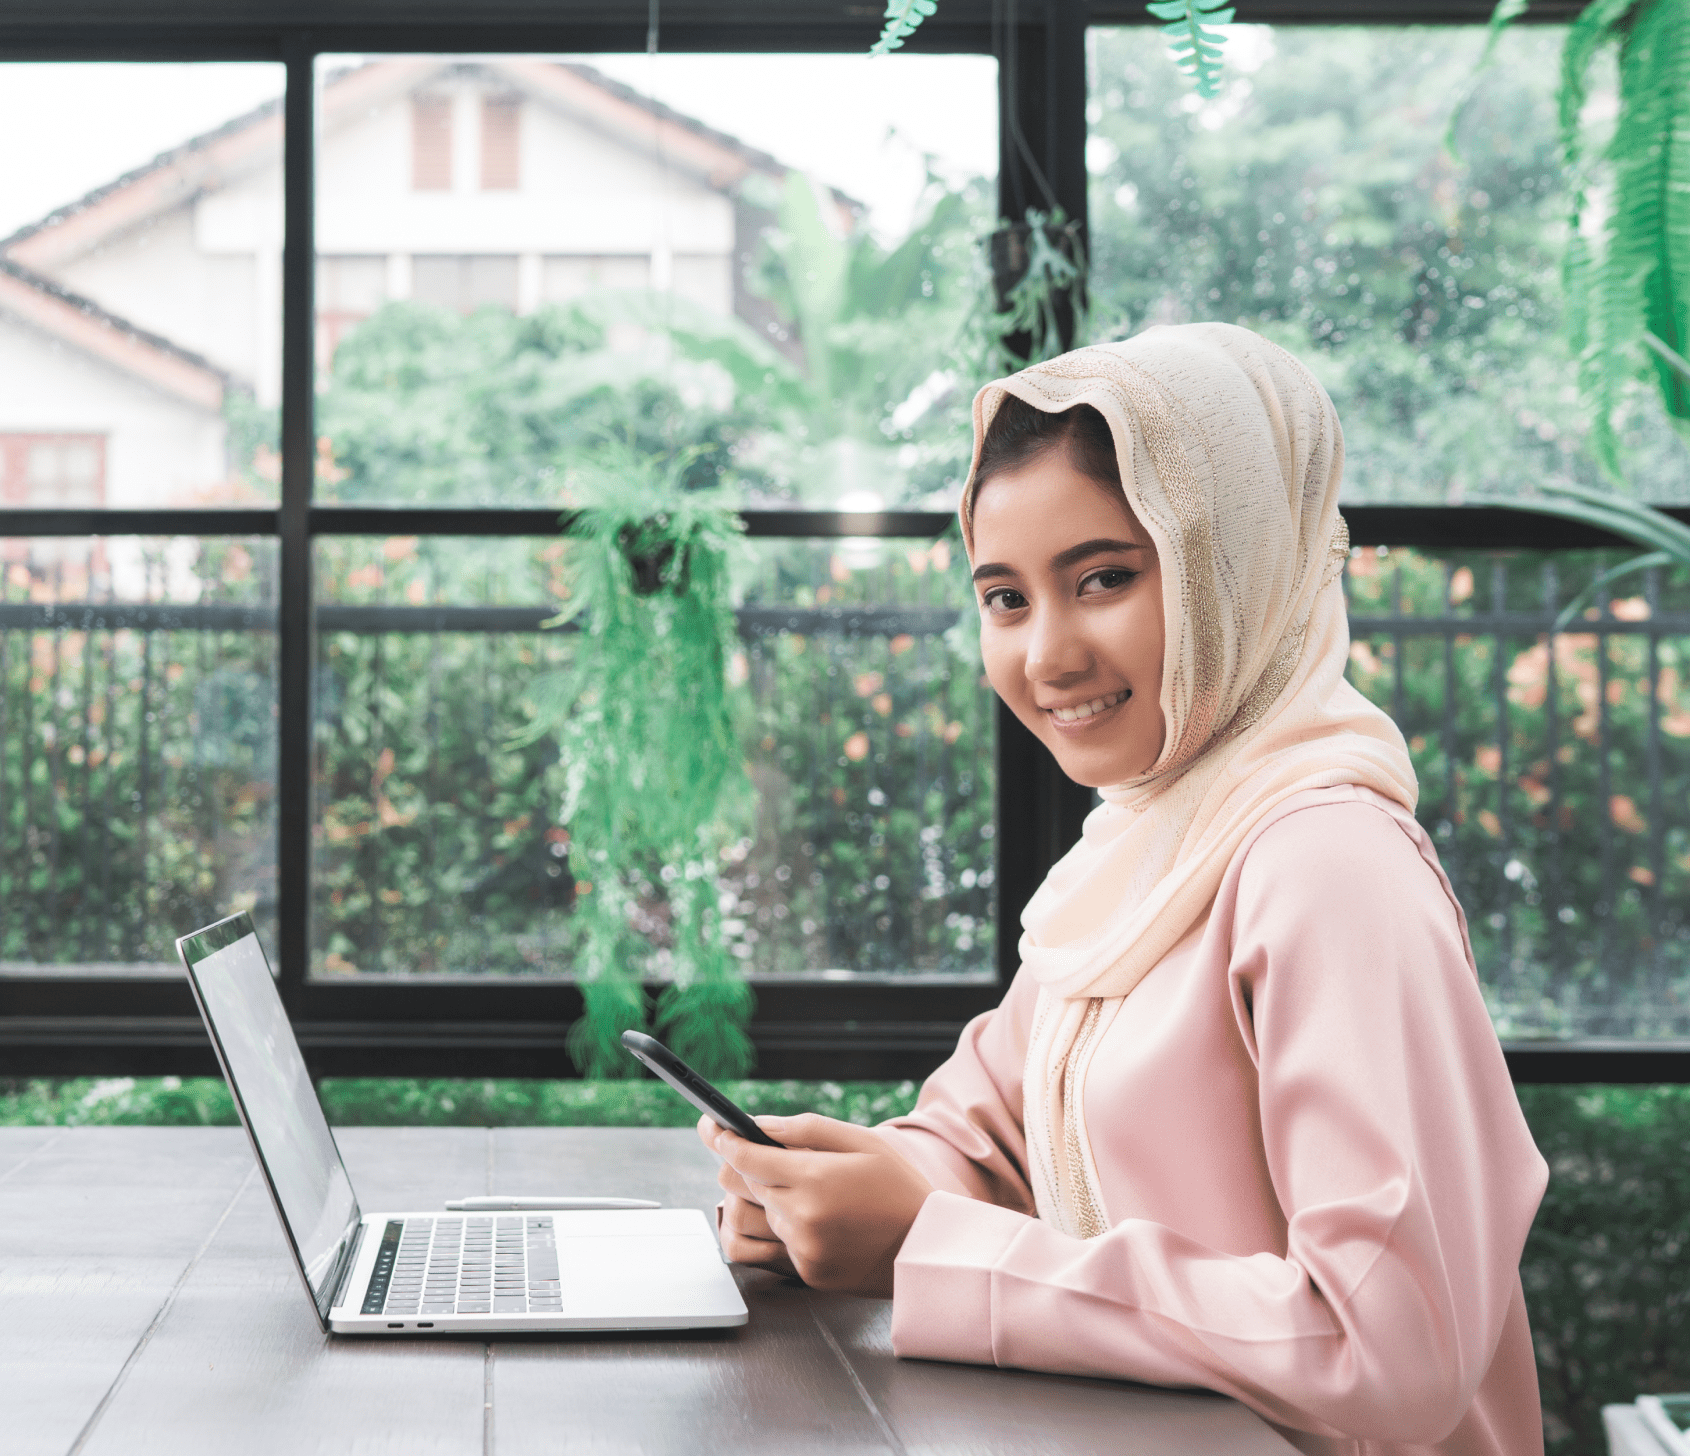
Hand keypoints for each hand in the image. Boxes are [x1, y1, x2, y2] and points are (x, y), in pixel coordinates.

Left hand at [697, 1112, 933, 1295]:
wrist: (927, 1248)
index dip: (722, 1138)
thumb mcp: (862, 1142)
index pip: (745, 1156)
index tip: (712, 1126)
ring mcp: (801, 1250)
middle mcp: (802, 1217)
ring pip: (750, 1216)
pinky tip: (803, 1216)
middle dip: (737, 1163)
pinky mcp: (805, 1274)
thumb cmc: (898, 1186)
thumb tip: (758, 1123)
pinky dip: (778, 1227)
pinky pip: (770, 1246)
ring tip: (784, 1187)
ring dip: (757, 1198)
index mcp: (814, 1178)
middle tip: (749, 1152)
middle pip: (738, 1185)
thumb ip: (806, 1128)